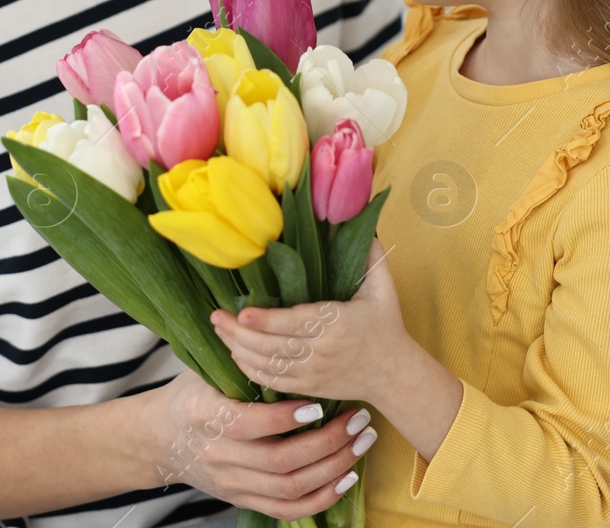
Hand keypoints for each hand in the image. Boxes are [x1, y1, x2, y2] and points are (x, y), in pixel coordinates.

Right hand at [144, 369, 369, 520]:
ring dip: (333, 467)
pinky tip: (347, 478)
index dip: (285, 418)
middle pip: (279, 462)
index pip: (248, 424)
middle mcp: (218, 455)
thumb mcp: (204, 371)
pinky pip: (288, 510)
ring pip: (290, 487)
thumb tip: (270, 318)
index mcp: (205, 415)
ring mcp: (231, 483)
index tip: (317, 402)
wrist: (159, 440)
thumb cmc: (190, 395)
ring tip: (361, 442)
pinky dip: (322, 498)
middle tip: (358, 418)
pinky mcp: (242, 499)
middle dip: (327, 441)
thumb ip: (237, 357)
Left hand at [211, 239, 407, 404]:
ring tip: (218, 330)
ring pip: (268, 365)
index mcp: (337, 323)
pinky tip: (235, 353)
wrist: (394, 374)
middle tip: (215, 317)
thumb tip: (360, 222)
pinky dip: (250, 370)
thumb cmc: (386, 325)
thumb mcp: (384, 288)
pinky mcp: (308, 387)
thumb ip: (371, 256)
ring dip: (238, 349)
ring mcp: (313, 373)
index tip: (241, 312)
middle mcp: (322, 351)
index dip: (266, 320)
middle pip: (273, 345)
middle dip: (239, 333)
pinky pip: (272, 382)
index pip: (295, 323)